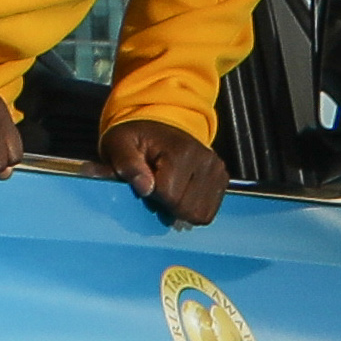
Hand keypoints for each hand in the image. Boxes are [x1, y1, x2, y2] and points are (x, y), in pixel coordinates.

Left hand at [101, 118, 228, 227]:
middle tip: (155, 188)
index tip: (144, 183)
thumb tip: (144, 187)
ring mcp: (217, 170)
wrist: (157, 126)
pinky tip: (181, 194)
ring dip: (180, 209)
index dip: (152, 196)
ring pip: (201, 213)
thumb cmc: (136, 138)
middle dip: (167, 206)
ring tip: (168, 190)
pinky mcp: (222, 178)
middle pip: (187, 209)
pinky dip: (193, 209)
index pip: (169, 197)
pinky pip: (209, 211)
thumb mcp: (118, 144)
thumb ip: (127, 165)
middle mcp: (206, 160)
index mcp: (182, 151)